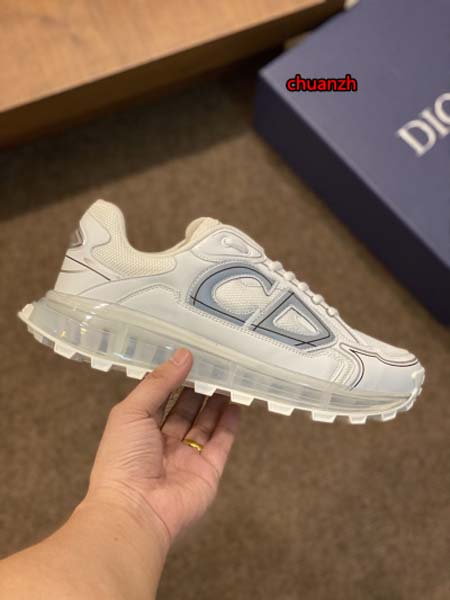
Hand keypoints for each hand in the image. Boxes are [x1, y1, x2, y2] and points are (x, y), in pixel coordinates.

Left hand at [85, 348, 239, 547]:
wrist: (136, 511)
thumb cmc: (124, 458)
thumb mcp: (131, 412)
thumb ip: (158, 383)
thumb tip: (184, 354)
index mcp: (140, 428)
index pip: (161, 398)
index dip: (174, 378)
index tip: (191, 355)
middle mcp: (164, 442)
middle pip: (185, 410)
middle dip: (198, 388)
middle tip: (214, 363)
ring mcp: (188, 456)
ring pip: (205, 423)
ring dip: (216, 402)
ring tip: (229, 377)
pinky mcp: (209, 469)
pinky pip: (221, 441)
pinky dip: (229, 422)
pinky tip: (237, 402)